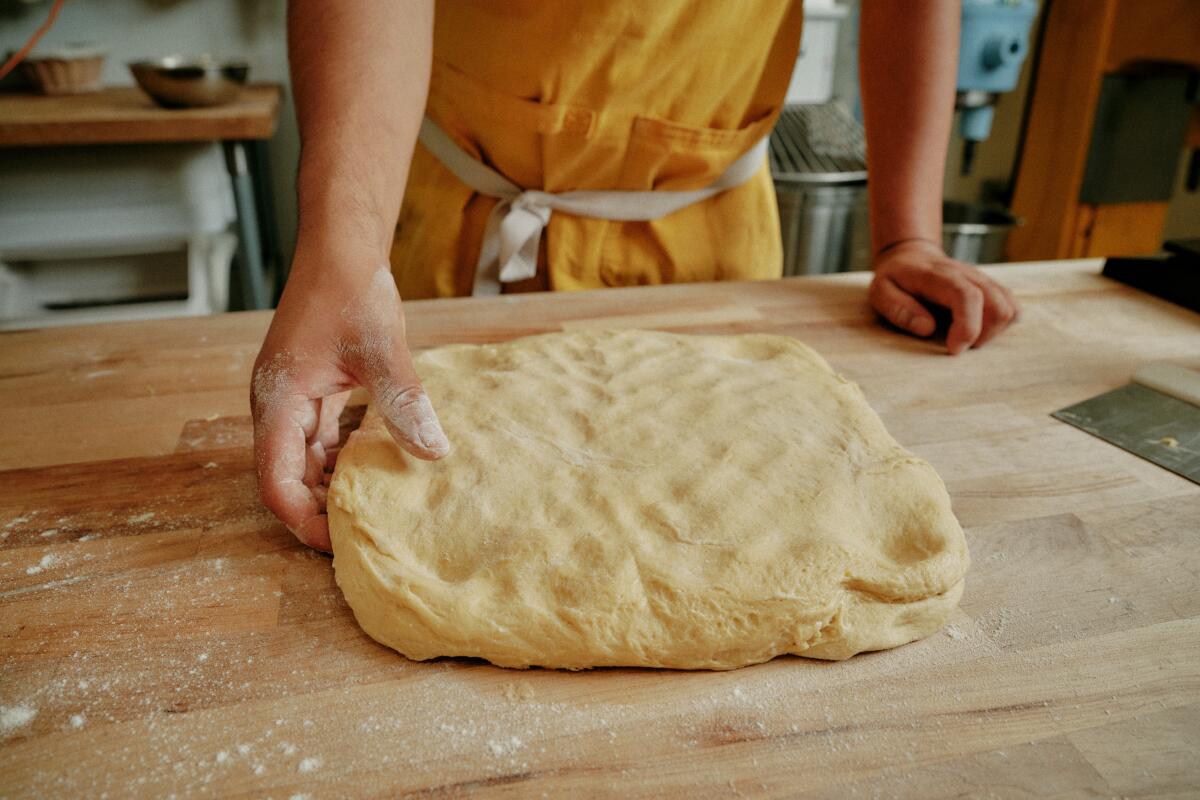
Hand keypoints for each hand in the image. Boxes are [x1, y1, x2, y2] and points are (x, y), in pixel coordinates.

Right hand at [251, 253, 449, 550]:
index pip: (276, 482)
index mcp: (279, 401)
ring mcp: (292, 400)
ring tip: (372, 514)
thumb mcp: (381, 348)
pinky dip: (342, 462)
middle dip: (318, 513)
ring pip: (303, 463)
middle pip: (286, 479)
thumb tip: (433, 452)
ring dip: (331, 489)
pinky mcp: (311, 392)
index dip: (303, 520)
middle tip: (363, 539)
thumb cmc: (351, 288)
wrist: (341, 246)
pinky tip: (377, 472)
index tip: (340, 544)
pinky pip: (320, 441)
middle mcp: (277, 407)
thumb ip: (403, 402)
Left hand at [868, 240, 1018, 354]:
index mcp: (939, 276)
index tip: (954, 349)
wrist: (911, 256)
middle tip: (957, 345)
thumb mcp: (881, 292)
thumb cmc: (895, 279)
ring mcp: (983, 280)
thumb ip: (899, 309)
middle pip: (998, 306)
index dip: (967, 327)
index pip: (967, 296)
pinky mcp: (991, 288)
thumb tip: (928, 328)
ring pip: (1010, 308)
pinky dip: (1000, 326)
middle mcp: (968, 275)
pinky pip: (1012, 308)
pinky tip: (977, 329)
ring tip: (966, 337)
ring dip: (993, 332)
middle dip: (982, 335)